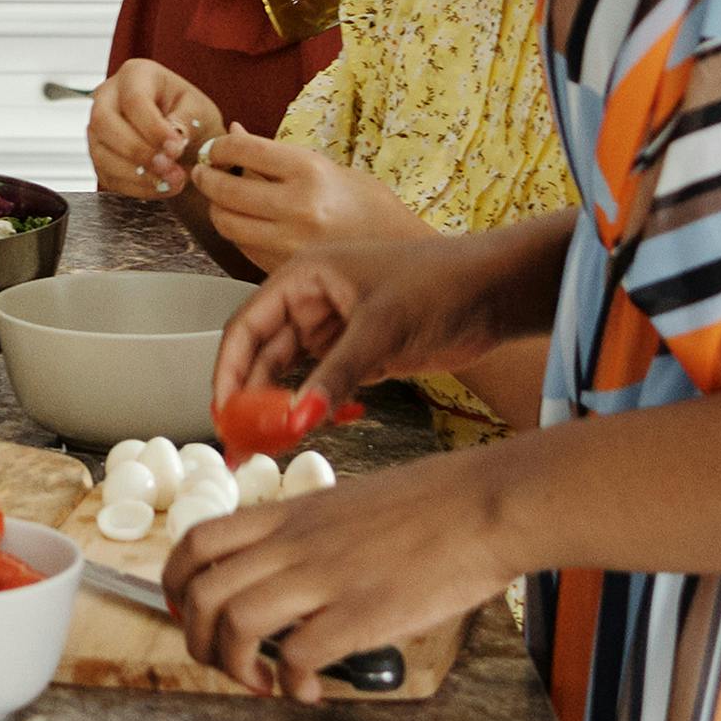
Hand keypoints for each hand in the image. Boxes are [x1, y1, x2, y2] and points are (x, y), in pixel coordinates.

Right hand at [85, 59, 223, 202]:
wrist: (188, 141)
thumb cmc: (193, 117)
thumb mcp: (200, 111)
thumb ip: (186, 121)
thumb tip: (173, 139)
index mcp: (135, 74)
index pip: (133, 99)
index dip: (153, 127)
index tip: (177, 148)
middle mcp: (108, 97)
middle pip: (103, 122)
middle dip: (137, 151)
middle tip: (169, 169)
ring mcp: (98, 128)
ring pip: (100, 152)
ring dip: (138, 174)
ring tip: (173, 182)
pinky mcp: (99, 156)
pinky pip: (106, 176)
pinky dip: (136, 188)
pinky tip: (162, 188)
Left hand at [166, 447, 515, 700]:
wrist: (483, 504)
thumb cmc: (431, 504)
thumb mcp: (348, 503)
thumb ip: (313, 533)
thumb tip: (298, 569)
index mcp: (288, 515)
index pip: (196, 542)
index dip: (176, 585)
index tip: (191, 614)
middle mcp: (292, 544)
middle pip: (200, 592)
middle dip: (195, 640)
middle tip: (225, 663)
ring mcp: (323, 578)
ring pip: (233, 623)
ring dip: (233, 667)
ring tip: (261, 684)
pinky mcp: (359, 613)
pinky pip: (295, 657)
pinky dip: (290, 686)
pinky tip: (310, 692)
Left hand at [189, 133, 430, 271]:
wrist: (402, 251)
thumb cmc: (369, 205)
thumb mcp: (326, 166)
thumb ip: (275, 155)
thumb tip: (233, 132)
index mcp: (309, 171)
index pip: (242, 149)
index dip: (218, 147)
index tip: (215, 148)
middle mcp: (298, 207)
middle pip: (225, 190)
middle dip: (207, 177)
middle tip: (204, 171)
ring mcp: (291, 242)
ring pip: (227, 223)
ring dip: (217, 207)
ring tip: (222, 197)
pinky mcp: (287, 269)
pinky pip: (243, 247)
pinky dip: (237, 233)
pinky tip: (246, 222)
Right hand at [210, 227, 538, 429]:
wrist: (497, 292)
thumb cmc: (439, 284)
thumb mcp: (381, 329)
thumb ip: (336, 375)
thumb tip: (297, 418)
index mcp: (303, 277)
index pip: (246, 326)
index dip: (229, 370)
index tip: (224, 411)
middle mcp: (312, 302)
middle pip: (264, 354)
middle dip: (252, 397)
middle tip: (245, 441)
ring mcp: (337, 330)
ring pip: (294, 374)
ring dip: (284, 406)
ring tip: (275, 443)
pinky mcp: (362, 354)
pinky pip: (325, 385)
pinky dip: (318, 407)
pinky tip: (319, 426)